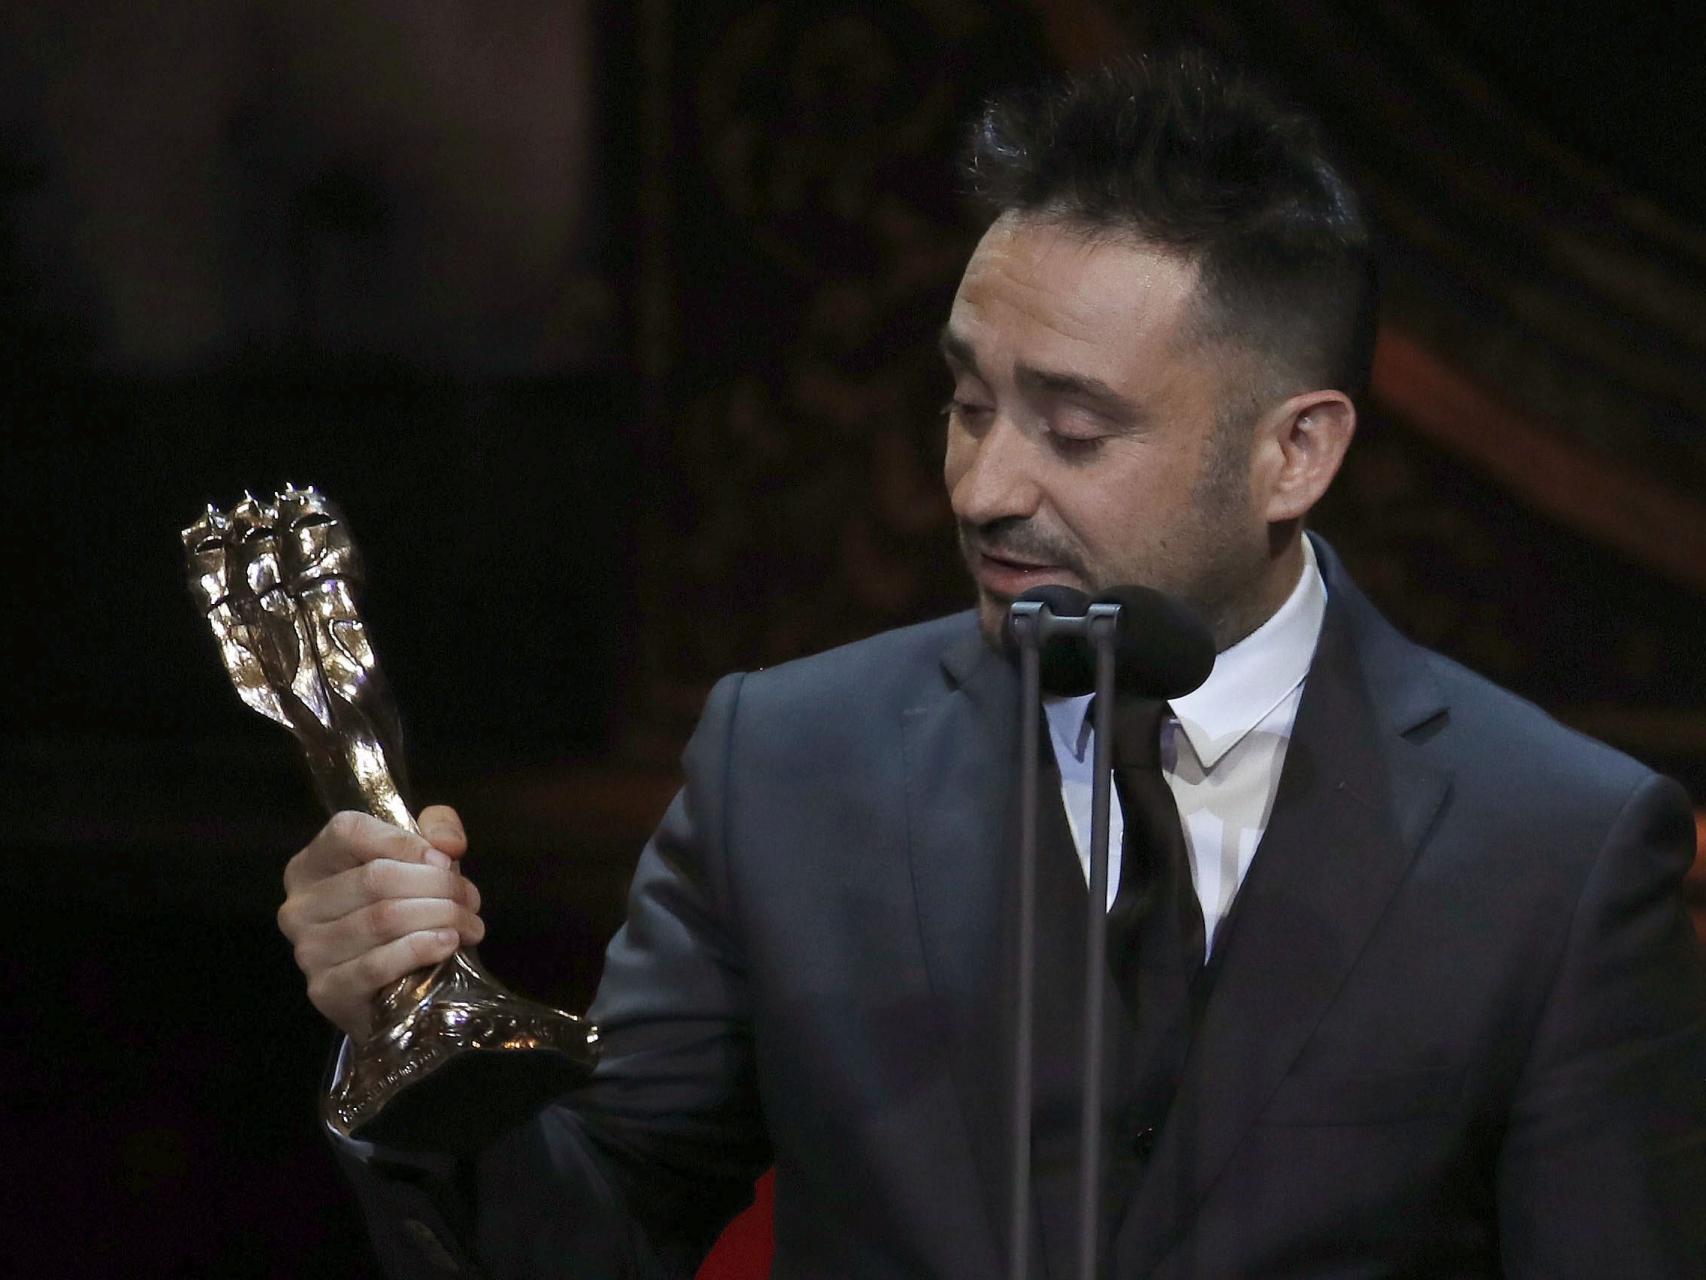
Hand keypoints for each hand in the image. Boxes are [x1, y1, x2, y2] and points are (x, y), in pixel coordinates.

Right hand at [277, 805, 484, 1041]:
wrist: (385, 993)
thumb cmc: (399, 915)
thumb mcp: (417, 861)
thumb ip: (436, 830)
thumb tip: (450, 843)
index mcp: (311, 865)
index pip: (349, 832)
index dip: (404, 841)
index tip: (446, 860)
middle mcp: (299, 907)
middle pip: (376, 877)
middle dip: (438, 885)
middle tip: (470, 899)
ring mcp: (308, 951)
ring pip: (383, 918)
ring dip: (440, 917)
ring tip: (469, 924)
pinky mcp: (327, 991)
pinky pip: (378, 964)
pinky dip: (421, 949)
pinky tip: (448, 944)